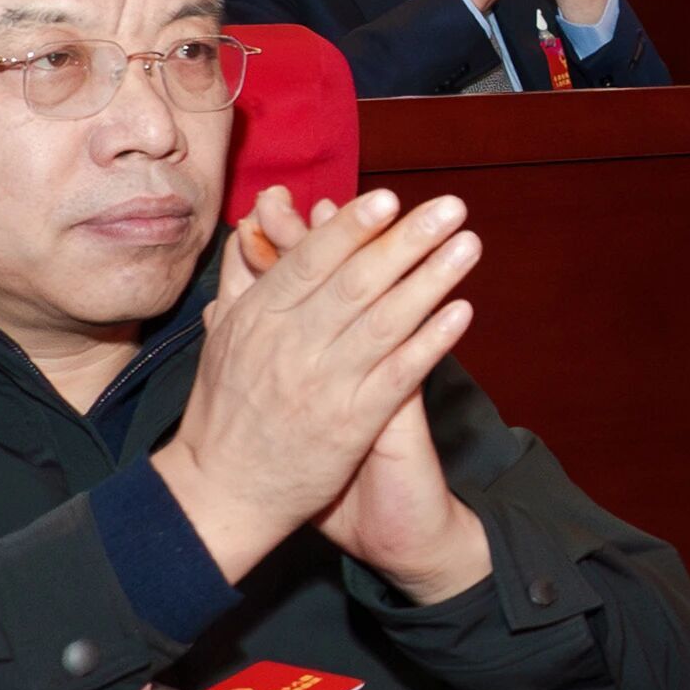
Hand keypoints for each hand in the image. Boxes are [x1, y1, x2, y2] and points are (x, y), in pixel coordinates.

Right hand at [156, 187, 482, 579]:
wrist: (221, 492)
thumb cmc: (224, 409)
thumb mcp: (222, 337)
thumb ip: (243, 276)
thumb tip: (255, 219)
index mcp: (259, 318)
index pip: (311, 262)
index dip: (351, 228)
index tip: (389, 197)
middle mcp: (291, 346)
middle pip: (357, 282)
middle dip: (407, 240)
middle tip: (450, 207)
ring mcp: (323, 384)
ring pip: (385, 321)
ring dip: (432, 279)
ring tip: (468, 245)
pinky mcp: (351, 423)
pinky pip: (398, 375)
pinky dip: (431, 341)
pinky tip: (462, 313)